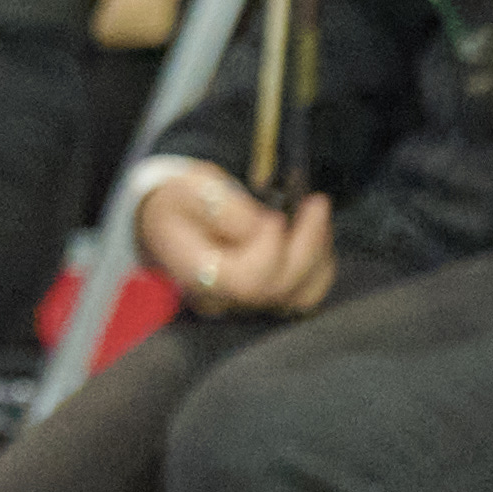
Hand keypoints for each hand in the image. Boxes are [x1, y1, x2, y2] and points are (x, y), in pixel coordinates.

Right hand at [136, 166, 338, 315]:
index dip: (268, 249)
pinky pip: (307, 292)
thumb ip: (225, 208)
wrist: (171, 216)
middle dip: (307, 243)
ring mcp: (248, 303)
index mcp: (195, 272)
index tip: (275, 214)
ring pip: (301, 294)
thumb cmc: (180, 201)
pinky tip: (316, 233)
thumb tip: (261, 225)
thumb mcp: (191, 189)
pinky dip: (321, 263)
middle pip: (278, 287)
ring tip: (316, 213)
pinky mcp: (268, 298)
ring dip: (319, 252)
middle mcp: (223, 297)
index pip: (243, 278)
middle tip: (315, 202)